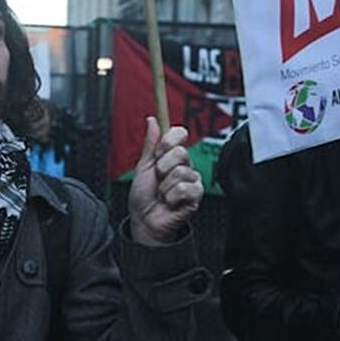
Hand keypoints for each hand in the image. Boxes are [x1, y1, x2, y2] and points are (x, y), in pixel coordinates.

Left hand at [127, 117, 203, 245]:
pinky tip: (170, 202)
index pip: (180, 134)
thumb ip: (150, 144)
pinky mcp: (196, 196)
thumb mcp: (143, 166)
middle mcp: (185, 166)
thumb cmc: (144, 196)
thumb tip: (152, 120)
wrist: (144, 220)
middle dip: (162, 167)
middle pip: (180, 152)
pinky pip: (184, 188)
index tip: (158, 152)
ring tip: (162, 194)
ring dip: (164, 186)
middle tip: (158, 178)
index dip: (168, 140)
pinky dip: (171, 197)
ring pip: (180, 172)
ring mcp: (192, 181)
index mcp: (172, 156)